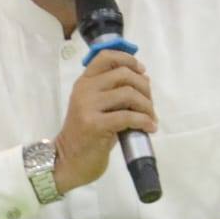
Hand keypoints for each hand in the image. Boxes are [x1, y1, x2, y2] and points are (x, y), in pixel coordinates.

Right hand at [52, 49, 157, 193]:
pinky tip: (149, 128)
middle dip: (144, 87)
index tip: (142, 71)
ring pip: (128, 94)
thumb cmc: (87, 136)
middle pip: (124, 74)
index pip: (106, 56)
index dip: (128, 59)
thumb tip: (143, 79)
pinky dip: (144, 121)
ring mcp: (88, 106)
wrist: (68, 161)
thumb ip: (114, 92)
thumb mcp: (96, 108)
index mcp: (84, 82)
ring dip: (147, 106)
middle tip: (149, 104)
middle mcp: (84, 90)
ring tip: (151, 118)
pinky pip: (128, 116)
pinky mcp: (95, 125)